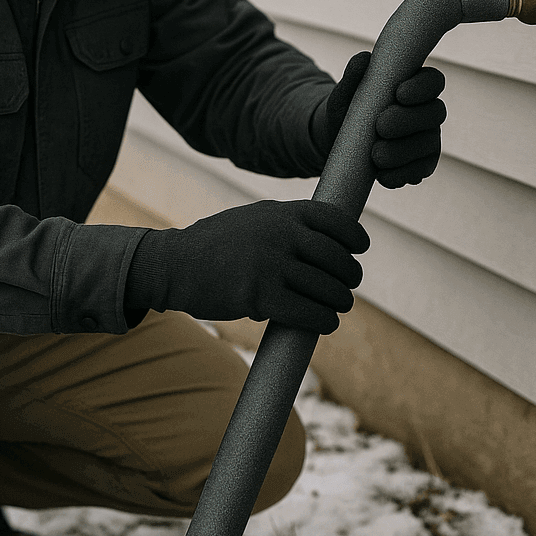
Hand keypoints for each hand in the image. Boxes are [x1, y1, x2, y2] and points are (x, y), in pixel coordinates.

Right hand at [124, 199, 368, 334]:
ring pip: (328, 289)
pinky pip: (310, 313)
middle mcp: (281, 234)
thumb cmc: (215, 244)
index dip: (354, 237)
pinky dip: (324, 321)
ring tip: (337, 307)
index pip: (335, 221)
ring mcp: (271, 265)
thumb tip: (327, 238)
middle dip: (350, 276)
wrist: (175, 265)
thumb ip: (286, 222)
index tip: (360, 250)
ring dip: (339, 302)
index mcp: (281, 212)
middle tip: (347, 286)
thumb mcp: (252, 218)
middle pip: (337, 259)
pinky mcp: (261, 297)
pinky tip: (325, 323)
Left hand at [319, 51, 445, 187]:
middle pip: (434, 113)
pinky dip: (401, 174)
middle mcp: (426, 111)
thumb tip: (364, 59)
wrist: (338, 142)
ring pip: (428, 144)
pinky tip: (383, 175)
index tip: (399, 94)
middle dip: (408, 120)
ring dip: (402, 151)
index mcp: (414, 86)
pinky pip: (421, 171)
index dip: (421, 87)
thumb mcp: (344, 93)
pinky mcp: (421, 165)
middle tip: (380, 126)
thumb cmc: (347, 110)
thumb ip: (353, 75)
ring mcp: (427, 139)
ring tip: (376, 155)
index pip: (432, 81)